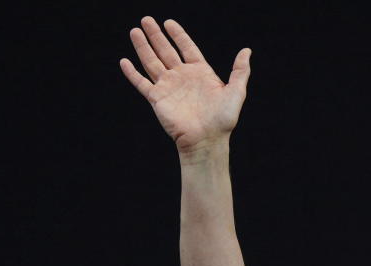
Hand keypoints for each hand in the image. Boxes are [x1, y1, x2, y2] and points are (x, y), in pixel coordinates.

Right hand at [119, 17, 250, 152]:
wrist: (207, 140)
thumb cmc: (223, 119)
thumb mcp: (236, 92)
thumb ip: (240, 71)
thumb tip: (247, 51)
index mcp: (200, 73)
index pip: (186, 48)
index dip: (178, 35)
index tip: (169, 22)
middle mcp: (182, 77)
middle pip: (166, 51)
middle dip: (156, 35)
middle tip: (146, 20)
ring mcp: (168, 87)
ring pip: (152, 62)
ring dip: (143, 47)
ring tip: (135, 31)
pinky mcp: (157, 99)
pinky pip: (141, 83)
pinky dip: (132, 73)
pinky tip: (124, 61)